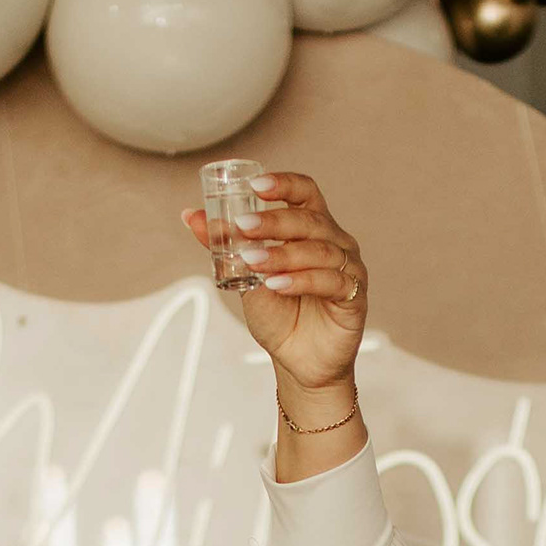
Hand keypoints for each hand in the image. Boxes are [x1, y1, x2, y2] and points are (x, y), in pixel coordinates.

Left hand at [182, 169, 365, 399]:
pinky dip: (302, 281)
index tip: (256, 186)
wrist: (297, 361)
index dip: (284, 184)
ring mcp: (348, 268)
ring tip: (255, 264)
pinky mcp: (354, 296)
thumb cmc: (280, 316)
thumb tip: (191, 216)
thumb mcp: (245, 277)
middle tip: (243, 227)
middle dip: (274, 222)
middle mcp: (334, 242)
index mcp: (311, 229)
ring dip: (283, 255)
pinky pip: (332, 281)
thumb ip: (224, 246)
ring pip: (320, 250)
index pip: (305, 193)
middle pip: (309, 220)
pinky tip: (278, 285)